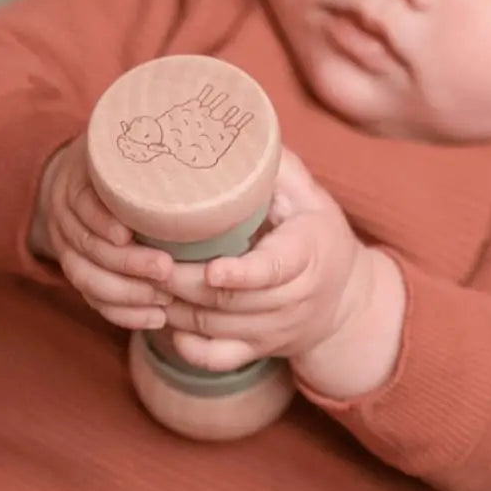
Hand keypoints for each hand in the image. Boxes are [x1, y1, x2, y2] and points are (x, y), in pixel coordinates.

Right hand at [31, 134, 173, 328]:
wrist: (81, 177)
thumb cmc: (121, 157)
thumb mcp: (124, 139)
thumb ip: (152, 137)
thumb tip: (205, 131)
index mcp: (77, 180)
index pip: (81, 203)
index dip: (101, 220)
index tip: (127, 233)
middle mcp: (66, 216)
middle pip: (86, 248)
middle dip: (126, 265)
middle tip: (166, 270)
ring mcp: (70, 248)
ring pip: (87, 280)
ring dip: (127, 295)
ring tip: (165, 300)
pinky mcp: (82, 272)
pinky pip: (94, 299)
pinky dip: (123, 313)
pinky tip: (155, 318)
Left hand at [158, 148, 367, 370]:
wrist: (348, 299)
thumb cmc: (317, 233)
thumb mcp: (310, 195)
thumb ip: (279, 169)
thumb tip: (241, 131)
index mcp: (307, 254)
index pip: (275, 270)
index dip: (242, 272)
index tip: (212, 268)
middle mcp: (293, 299)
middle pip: (232, 301)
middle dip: (185, 283)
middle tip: (149, 260)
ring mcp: (274, 329)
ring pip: (217, 328)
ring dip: (176, 308)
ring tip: (143, 281)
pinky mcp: (258, 350)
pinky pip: (218, 359)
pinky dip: (188, 347)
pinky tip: (164, 322)